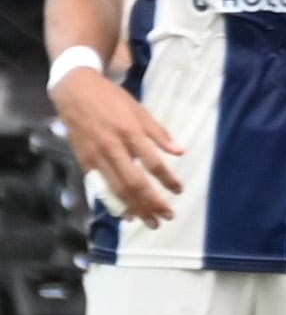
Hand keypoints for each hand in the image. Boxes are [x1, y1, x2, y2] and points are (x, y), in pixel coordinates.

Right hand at [53, 70, 183, 226]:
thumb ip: (159, 133)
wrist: (75, 92)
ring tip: (151, 222)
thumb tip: (181, 151)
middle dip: (152, 203)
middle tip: (168, 217)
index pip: (153, 163)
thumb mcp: (140, 110)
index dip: (168, 180)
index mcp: (130, 133)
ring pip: (117, 189)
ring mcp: (96, 157)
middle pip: (134, 182)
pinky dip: (114, 202)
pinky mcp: (84, 162)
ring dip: (135, 208)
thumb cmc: (112, 100)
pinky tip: (127, 213)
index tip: (180, 191)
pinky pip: (101, 187)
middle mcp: (112, 148)